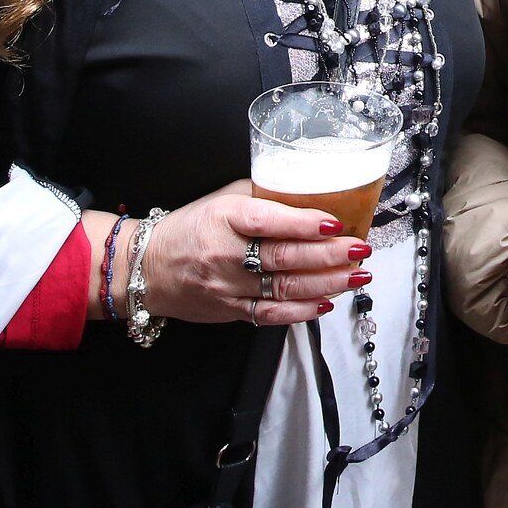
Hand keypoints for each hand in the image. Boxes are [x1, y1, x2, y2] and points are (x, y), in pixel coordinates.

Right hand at [138, 181, 371, 326]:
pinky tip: (327, 302)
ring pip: (284, 288)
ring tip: (356, 275)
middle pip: (284, 258)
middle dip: (329, 255)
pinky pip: (271, 314)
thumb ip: (263, 196)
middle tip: (359, 249)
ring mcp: (229, 287)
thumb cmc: (191, 226)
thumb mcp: (223, 199)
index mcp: (226, 218)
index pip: (269, 220)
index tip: (337, 221)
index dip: (305, 223)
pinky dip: (302, 311)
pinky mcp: (230, 310)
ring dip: (327, 283)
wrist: (147, 267)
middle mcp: (227, 254)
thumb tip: (309, 192)